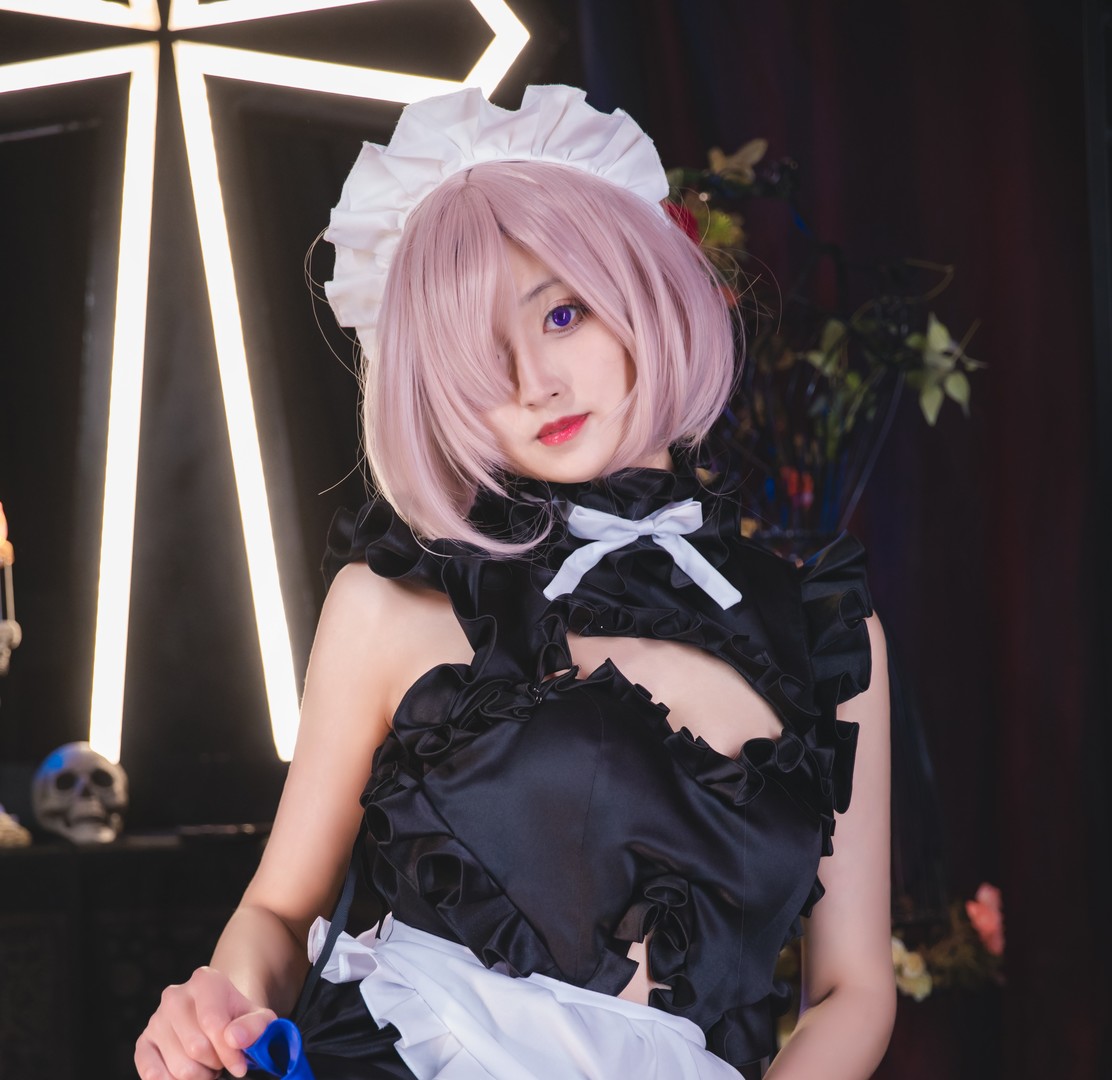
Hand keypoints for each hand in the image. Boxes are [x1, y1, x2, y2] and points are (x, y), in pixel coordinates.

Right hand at [134, 966, 276, 1078]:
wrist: (219, 1019)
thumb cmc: (239, 1020)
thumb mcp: (258, 1019)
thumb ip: (255, 1026)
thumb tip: (235, 1038)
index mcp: (205, 980)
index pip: (213, 1024)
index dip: (229, 1053)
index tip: (241, 1066)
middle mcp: (175, 996)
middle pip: (196, 1048)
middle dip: (216, 1063)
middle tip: (222, 1059)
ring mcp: (156, 1019)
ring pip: (178, 1068)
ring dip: (199, 1076)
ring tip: (208, 1063)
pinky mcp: (143, 1042)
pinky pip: (152, 1074)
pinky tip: (188, 1073)